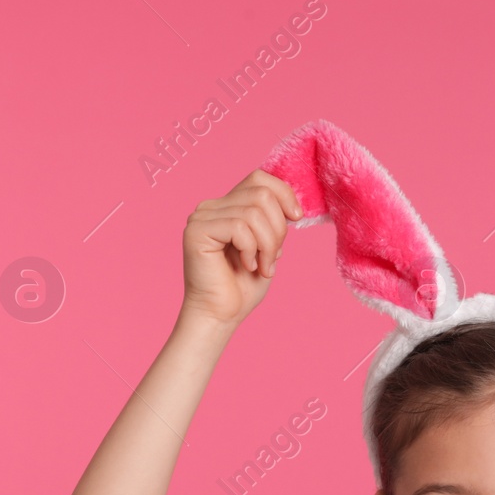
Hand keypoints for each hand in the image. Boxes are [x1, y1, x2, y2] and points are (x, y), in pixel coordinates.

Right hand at [179, 169, 302, 326]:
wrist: (220, 316)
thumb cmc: (242, 287)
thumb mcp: (268, 246)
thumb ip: (274, 221)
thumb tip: (292, 204)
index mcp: (227, 206)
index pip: (259, 178)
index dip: (284, 193)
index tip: (297, 219)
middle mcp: (211, 206)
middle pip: (261, 194)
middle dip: (278, 228)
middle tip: (273, 258)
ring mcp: (201, 217)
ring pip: (254, 212)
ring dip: (267, 245)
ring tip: (263, 267)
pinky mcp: (197, 231)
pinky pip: (240, 227)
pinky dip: (251, 249)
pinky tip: (246, 266)